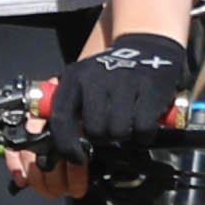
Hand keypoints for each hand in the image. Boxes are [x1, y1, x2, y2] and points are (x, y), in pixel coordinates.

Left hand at [51, 28, 197, 166]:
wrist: (147, 46)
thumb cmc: (111, 75)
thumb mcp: (82, 82)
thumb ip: (68, 108)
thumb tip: (53, 142)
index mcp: (74, 78)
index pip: (61, 119)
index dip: (67, 146)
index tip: (78, 157)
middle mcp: (97, 78)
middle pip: (94, 130)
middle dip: (104, 136)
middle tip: (111, 128)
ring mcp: (125, 81)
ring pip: (118, 131)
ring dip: (125, 135)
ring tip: (128, 123)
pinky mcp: (151, 88)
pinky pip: (143, 128)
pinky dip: (144, 133)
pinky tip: (144, 123)